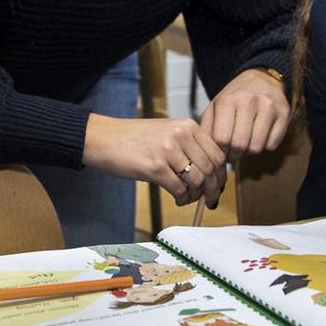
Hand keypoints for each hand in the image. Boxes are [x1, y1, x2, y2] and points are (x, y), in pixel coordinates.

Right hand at [83, 115, 226, 206]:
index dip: (221, 175)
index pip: (218, 153)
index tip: (218, 186)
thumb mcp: (167, 133)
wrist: (104, 138)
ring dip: (196, 195)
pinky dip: (182, 199)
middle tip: (209, 200)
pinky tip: (177, 199)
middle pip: (211, 169)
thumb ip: (189, 147)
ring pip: (197, 181)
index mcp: (188, 125)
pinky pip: (179, 189)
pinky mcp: (155, 167)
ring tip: (188, 199)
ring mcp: (169, 150)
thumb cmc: (133, 138)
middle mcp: (181, 135)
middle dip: (212, 189)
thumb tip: (209, 173)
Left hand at [201, 68, 289, 163]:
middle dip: (235, 154)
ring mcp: (268, 107)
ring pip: (256, 147)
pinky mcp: (284, 114)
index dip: (221, 151)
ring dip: (250, 151)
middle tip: (234, 151)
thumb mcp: (215, 108)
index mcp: (228, 100)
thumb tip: (208, 152)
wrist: (260, 79)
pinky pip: (272, 145)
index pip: (221, 139)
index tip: (222, 150)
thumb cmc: (235, 98)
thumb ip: (207, 129)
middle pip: (239, 145)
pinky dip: (265, 145)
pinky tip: (261, 134)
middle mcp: (249, 101)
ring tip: (247, 141)